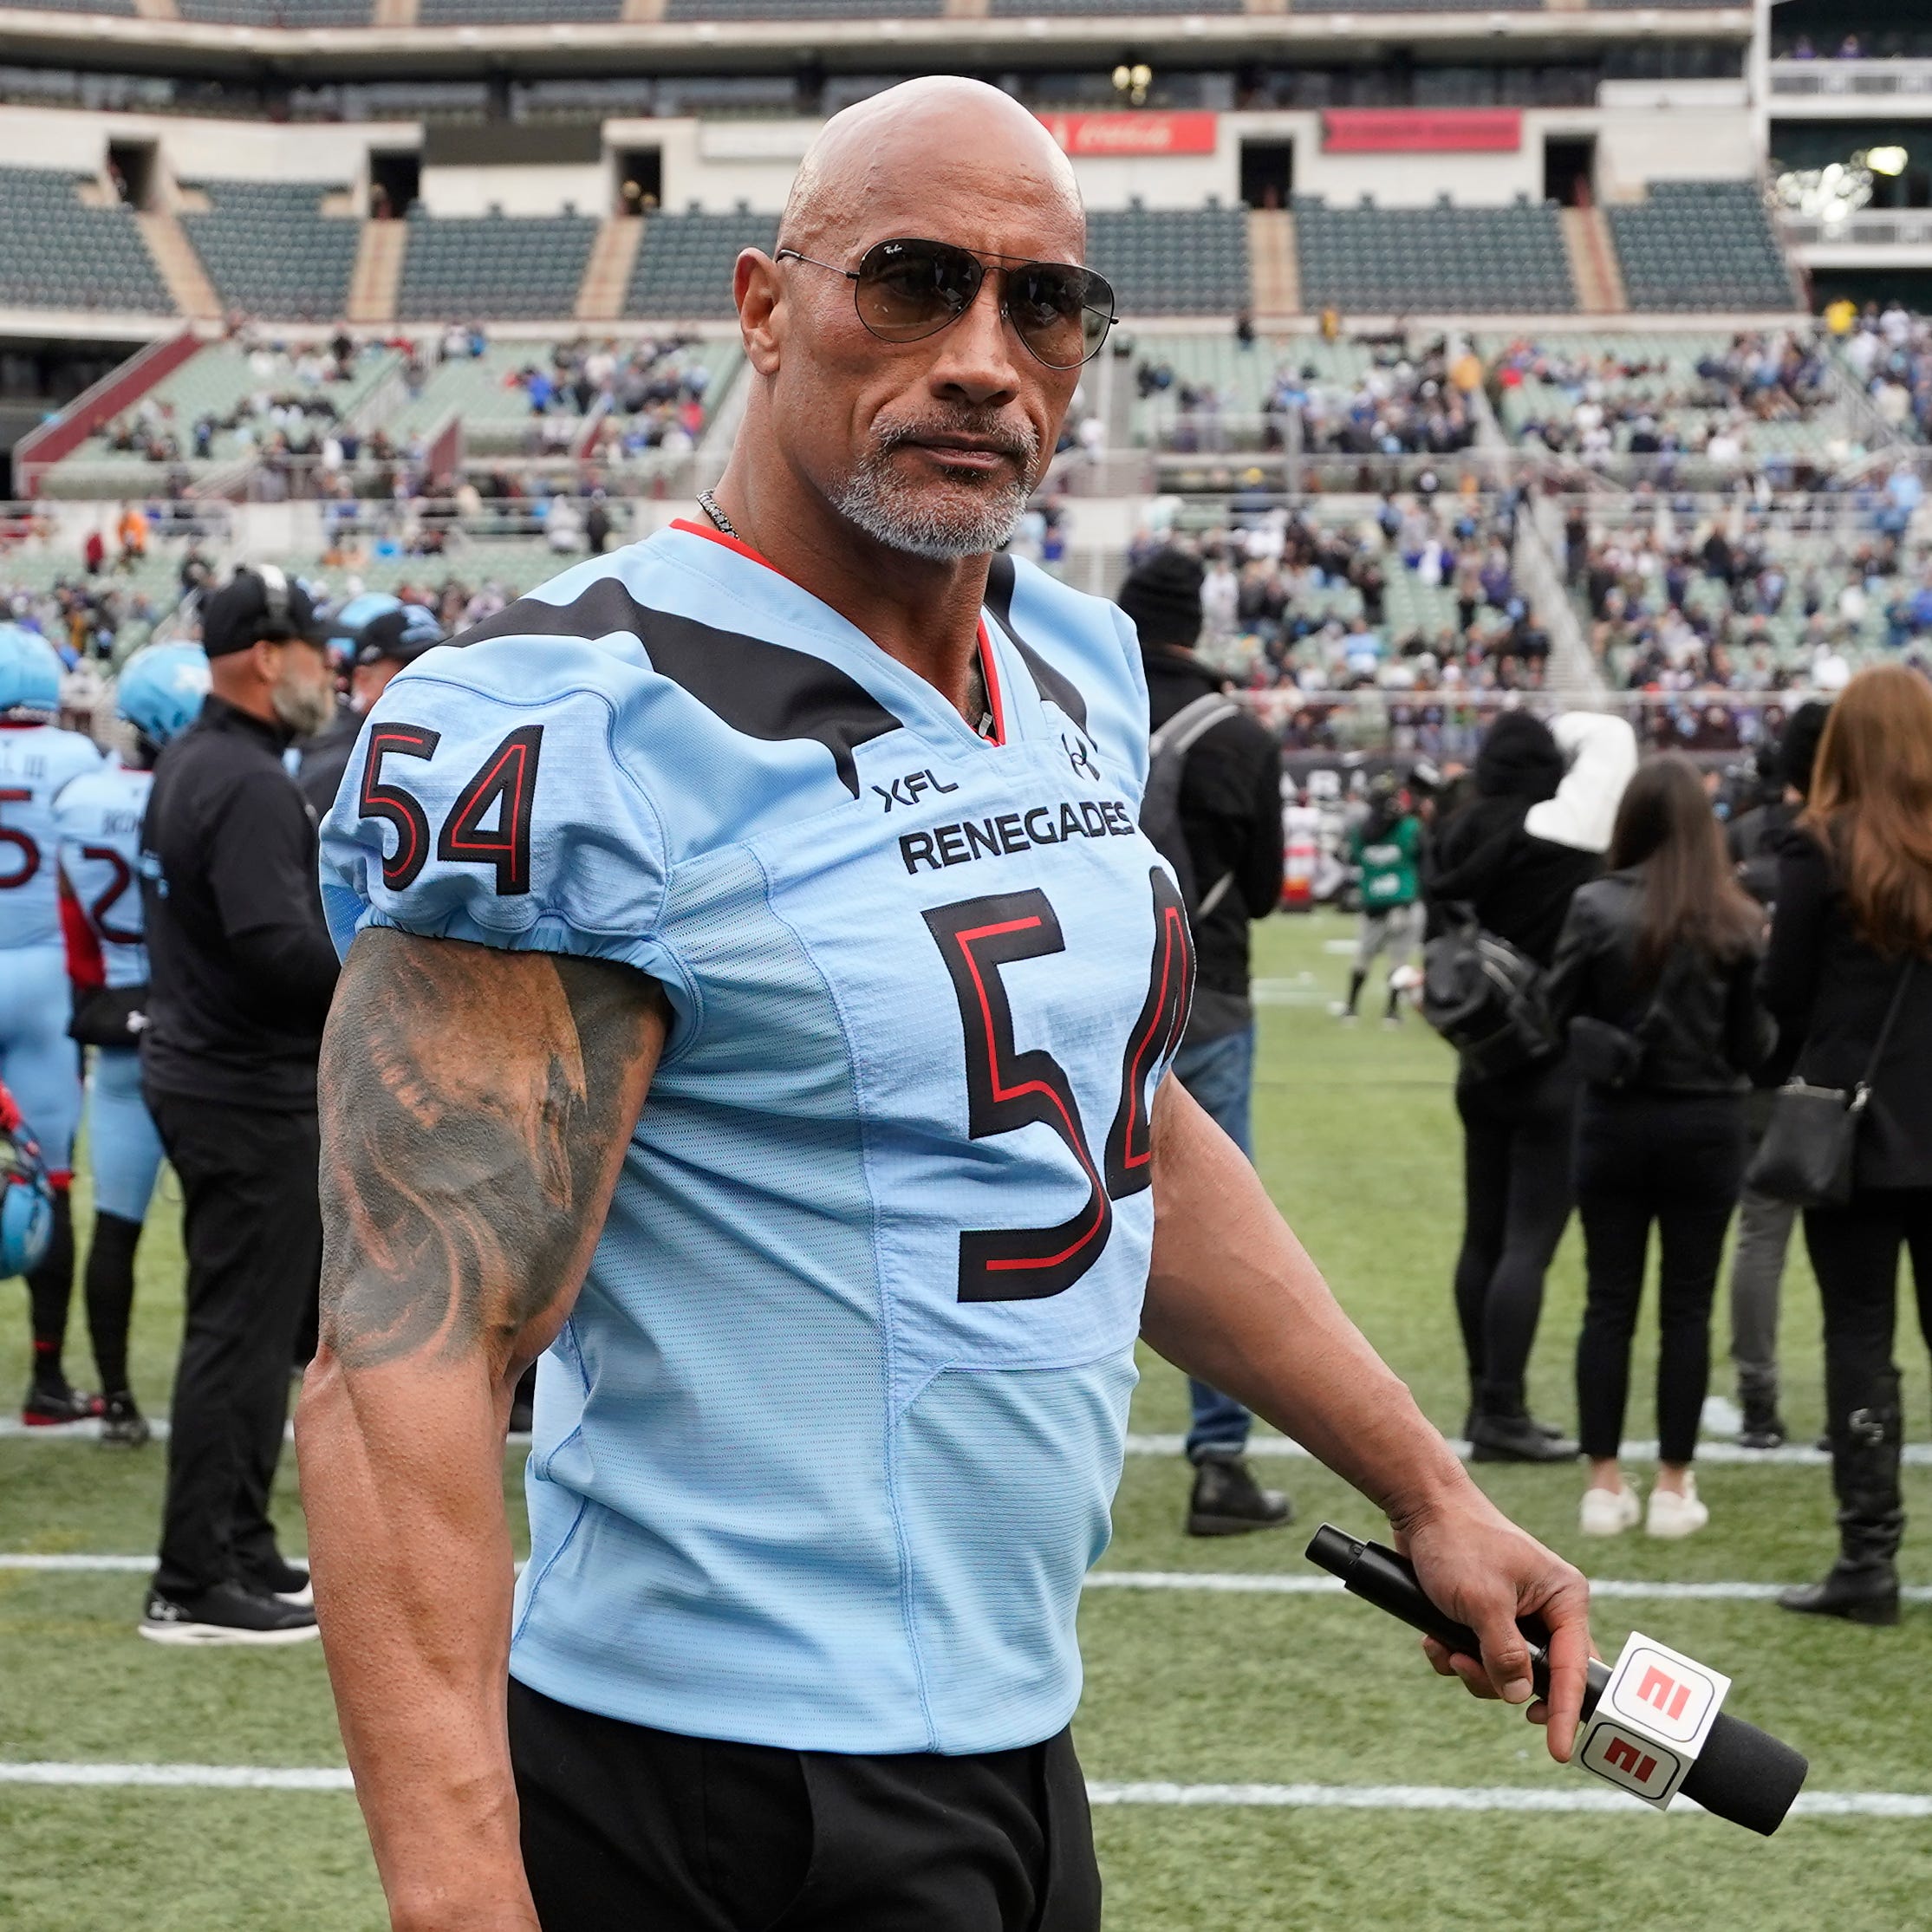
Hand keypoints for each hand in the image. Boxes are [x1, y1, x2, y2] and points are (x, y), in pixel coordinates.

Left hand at [1393, 1491, 1593, 1762]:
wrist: (1420, 1506)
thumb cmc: (1458, 1541)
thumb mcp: (1482, 1602)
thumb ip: (1504, 1653)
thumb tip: (1519, 1696)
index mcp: (1565, 1599)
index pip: (1574, 1669)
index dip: (1566, 1712)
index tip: (1558, 1752)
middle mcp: (1547, 1610)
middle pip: (1539, 1677)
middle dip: (1498, 1681)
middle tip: (1468, 1668)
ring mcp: (1517, 1615)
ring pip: (1505, 1673)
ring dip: (1471, 1669)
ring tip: (1445, 1648)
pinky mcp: (1487, 1617)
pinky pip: (1479, 1658)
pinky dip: (1455, 1656)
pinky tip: (1434, 1639)